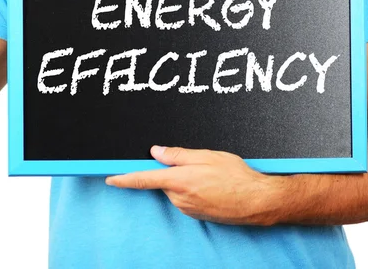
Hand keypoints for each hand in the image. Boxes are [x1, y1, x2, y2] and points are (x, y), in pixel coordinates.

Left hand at [105, 146, 287, 225]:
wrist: (257, 202)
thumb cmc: (236, 176)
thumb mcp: (207, 156)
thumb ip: (178, 154)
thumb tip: (156, 151)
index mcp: (178, 180)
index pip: (143, 179)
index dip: (124, 178)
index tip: (110, 178)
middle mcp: (179, 198)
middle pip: (163, 181)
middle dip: (173, 171)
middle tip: (198, 164)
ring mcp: (187, 209)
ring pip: (176, 189)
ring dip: (186, 181)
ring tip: (211, 176)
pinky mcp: (196, 215)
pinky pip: (186, 198)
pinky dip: (194, 190)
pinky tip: (213, 186)